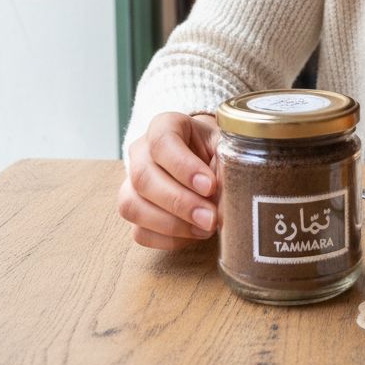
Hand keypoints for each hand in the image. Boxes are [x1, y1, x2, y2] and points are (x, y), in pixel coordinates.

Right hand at [118, 112, 219, 249]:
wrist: (207, 158)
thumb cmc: (216, 149)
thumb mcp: (226, 144)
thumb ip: (228, 161)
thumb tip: (233, 195)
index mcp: (165, 125)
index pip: (162, 142)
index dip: (184, 167)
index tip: (210, 186)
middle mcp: (140, 151)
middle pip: (143, 178)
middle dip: (180, 202)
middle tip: (211, 218)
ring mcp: (131, 182)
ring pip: (132, 206)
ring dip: (171, 224)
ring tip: (206, 228)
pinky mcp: (134, 210)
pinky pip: (139, 231)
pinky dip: (168, 238)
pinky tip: (194, 233)